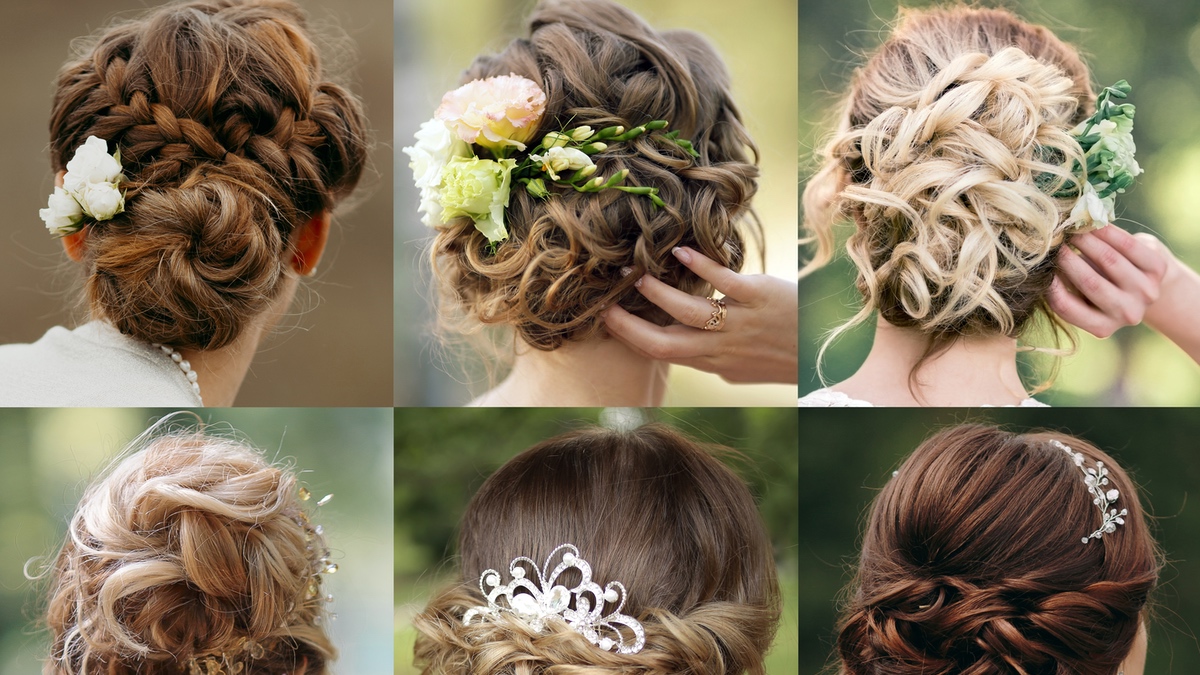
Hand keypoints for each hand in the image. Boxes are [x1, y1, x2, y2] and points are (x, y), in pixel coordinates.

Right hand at [601, 246, 797, 383]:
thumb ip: (708, 355)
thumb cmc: (778, 356)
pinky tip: (681, 252)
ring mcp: (741, 323)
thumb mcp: (737, 366)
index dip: (629, 337)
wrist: (823, 351)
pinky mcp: (761, 297)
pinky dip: (701, 266)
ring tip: (636, 275)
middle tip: (608, 300)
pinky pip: (725, 282)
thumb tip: (679, 345)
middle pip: (665, 344)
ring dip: (659, 294)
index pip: (661, 354)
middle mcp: (722, 348)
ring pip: (690, 312)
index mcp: (712, 363)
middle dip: (630, 324)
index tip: (607, 317)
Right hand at [1047, 225, 1169, 337]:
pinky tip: (1093, 223)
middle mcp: (1127, 314)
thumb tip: (1041, 261)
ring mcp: (1146, 292)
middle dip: (1067, 258)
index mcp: (1102, 327)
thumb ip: (1063, 283)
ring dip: (1086, 240)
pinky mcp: (1159, 269)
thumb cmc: (1098, 286)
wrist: (1140, 282)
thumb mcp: (1079, 293)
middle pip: (1091, 284)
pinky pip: (1129, 246)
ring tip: (1070, 229)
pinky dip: (1107, 232)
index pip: (1067, 308)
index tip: (1038, 266)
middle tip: (1052, 241)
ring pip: (1110, 261)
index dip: (1050, 285)